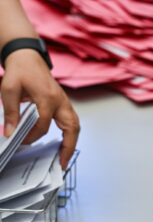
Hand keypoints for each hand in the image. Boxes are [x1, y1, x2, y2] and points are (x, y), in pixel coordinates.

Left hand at [1, 49, 79, 168]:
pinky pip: (72, 122)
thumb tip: (10, 133)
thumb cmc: (20, 71)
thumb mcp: (8, 89)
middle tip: (61, 164)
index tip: (20, 141)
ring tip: (64, 158)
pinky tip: (64, 144)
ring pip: (75, 126)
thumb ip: (11, 112)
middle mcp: (61, 101)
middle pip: (71, 128)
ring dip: (72, 143)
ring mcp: (65, 103)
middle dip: (68, 147)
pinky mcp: (64, 104)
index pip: (43, 124)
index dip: (32, 136)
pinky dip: (70, 135)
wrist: (28, 58)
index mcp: (48, 97)